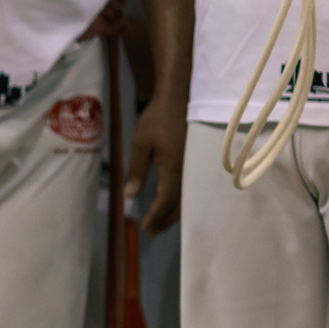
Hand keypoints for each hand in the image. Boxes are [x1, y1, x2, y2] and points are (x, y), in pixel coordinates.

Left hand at [124, 86, 187, 232]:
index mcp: (176, 168)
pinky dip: (183, 199)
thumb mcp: (140, 144)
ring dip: (174, 212)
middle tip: (150, 231)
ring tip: (159, 222)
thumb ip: (136, 171)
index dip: (156, 216)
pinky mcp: (199, 162)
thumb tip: (129, 196)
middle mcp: (191, 171)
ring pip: (189, 198)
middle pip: (181, 204)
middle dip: (165, 220)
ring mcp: (197, 166)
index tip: (144, 228)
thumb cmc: (158, 118)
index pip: (167, 200)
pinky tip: (173, 202)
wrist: (182, 96)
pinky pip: (193, 187)